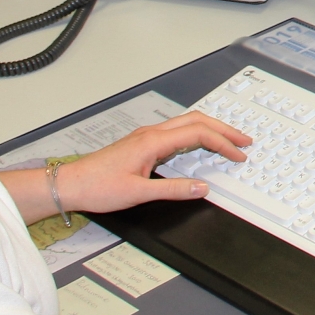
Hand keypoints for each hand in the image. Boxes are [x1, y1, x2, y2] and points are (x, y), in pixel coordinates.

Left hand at [56, 111, 251, 215]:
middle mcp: (151, 134)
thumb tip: (202, 187)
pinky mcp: (142, 143)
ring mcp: (146, 137)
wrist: (70, 184)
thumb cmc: (97, 186)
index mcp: (153, 141)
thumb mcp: (138, 193)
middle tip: (244, 140)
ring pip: (187, 123)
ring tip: (228, 140)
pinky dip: (196, 135)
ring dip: (211, 129)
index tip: (239, 154)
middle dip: (224, 129)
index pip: (198, 134)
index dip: (223, 143)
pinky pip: (177, 132)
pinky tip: (200, 146)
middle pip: (196, 121)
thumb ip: (174, 190)